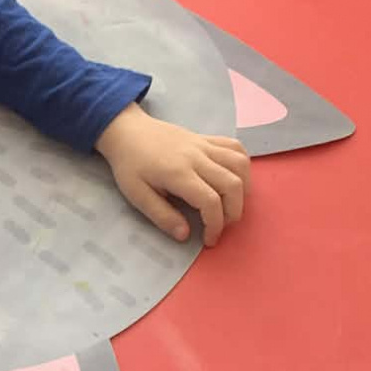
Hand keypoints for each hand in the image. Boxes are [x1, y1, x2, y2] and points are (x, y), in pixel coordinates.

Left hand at [95, 104, 249, 244]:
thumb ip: (162, 216)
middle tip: (221, 226)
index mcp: (178, 174)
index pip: (210, 201)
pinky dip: (242, 165)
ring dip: (243, 188)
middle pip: (232, 185)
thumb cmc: (129, 165)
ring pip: (240, 164)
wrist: (127, 131)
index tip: (208, 239)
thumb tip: (185, 235)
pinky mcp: (207, 139)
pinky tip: (234, 179)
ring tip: (231, 204)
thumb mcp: (137, 195)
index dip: (215, 225)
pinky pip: (235, 147)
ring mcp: (204, 145)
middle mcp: (197, 157)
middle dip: (234, 212)